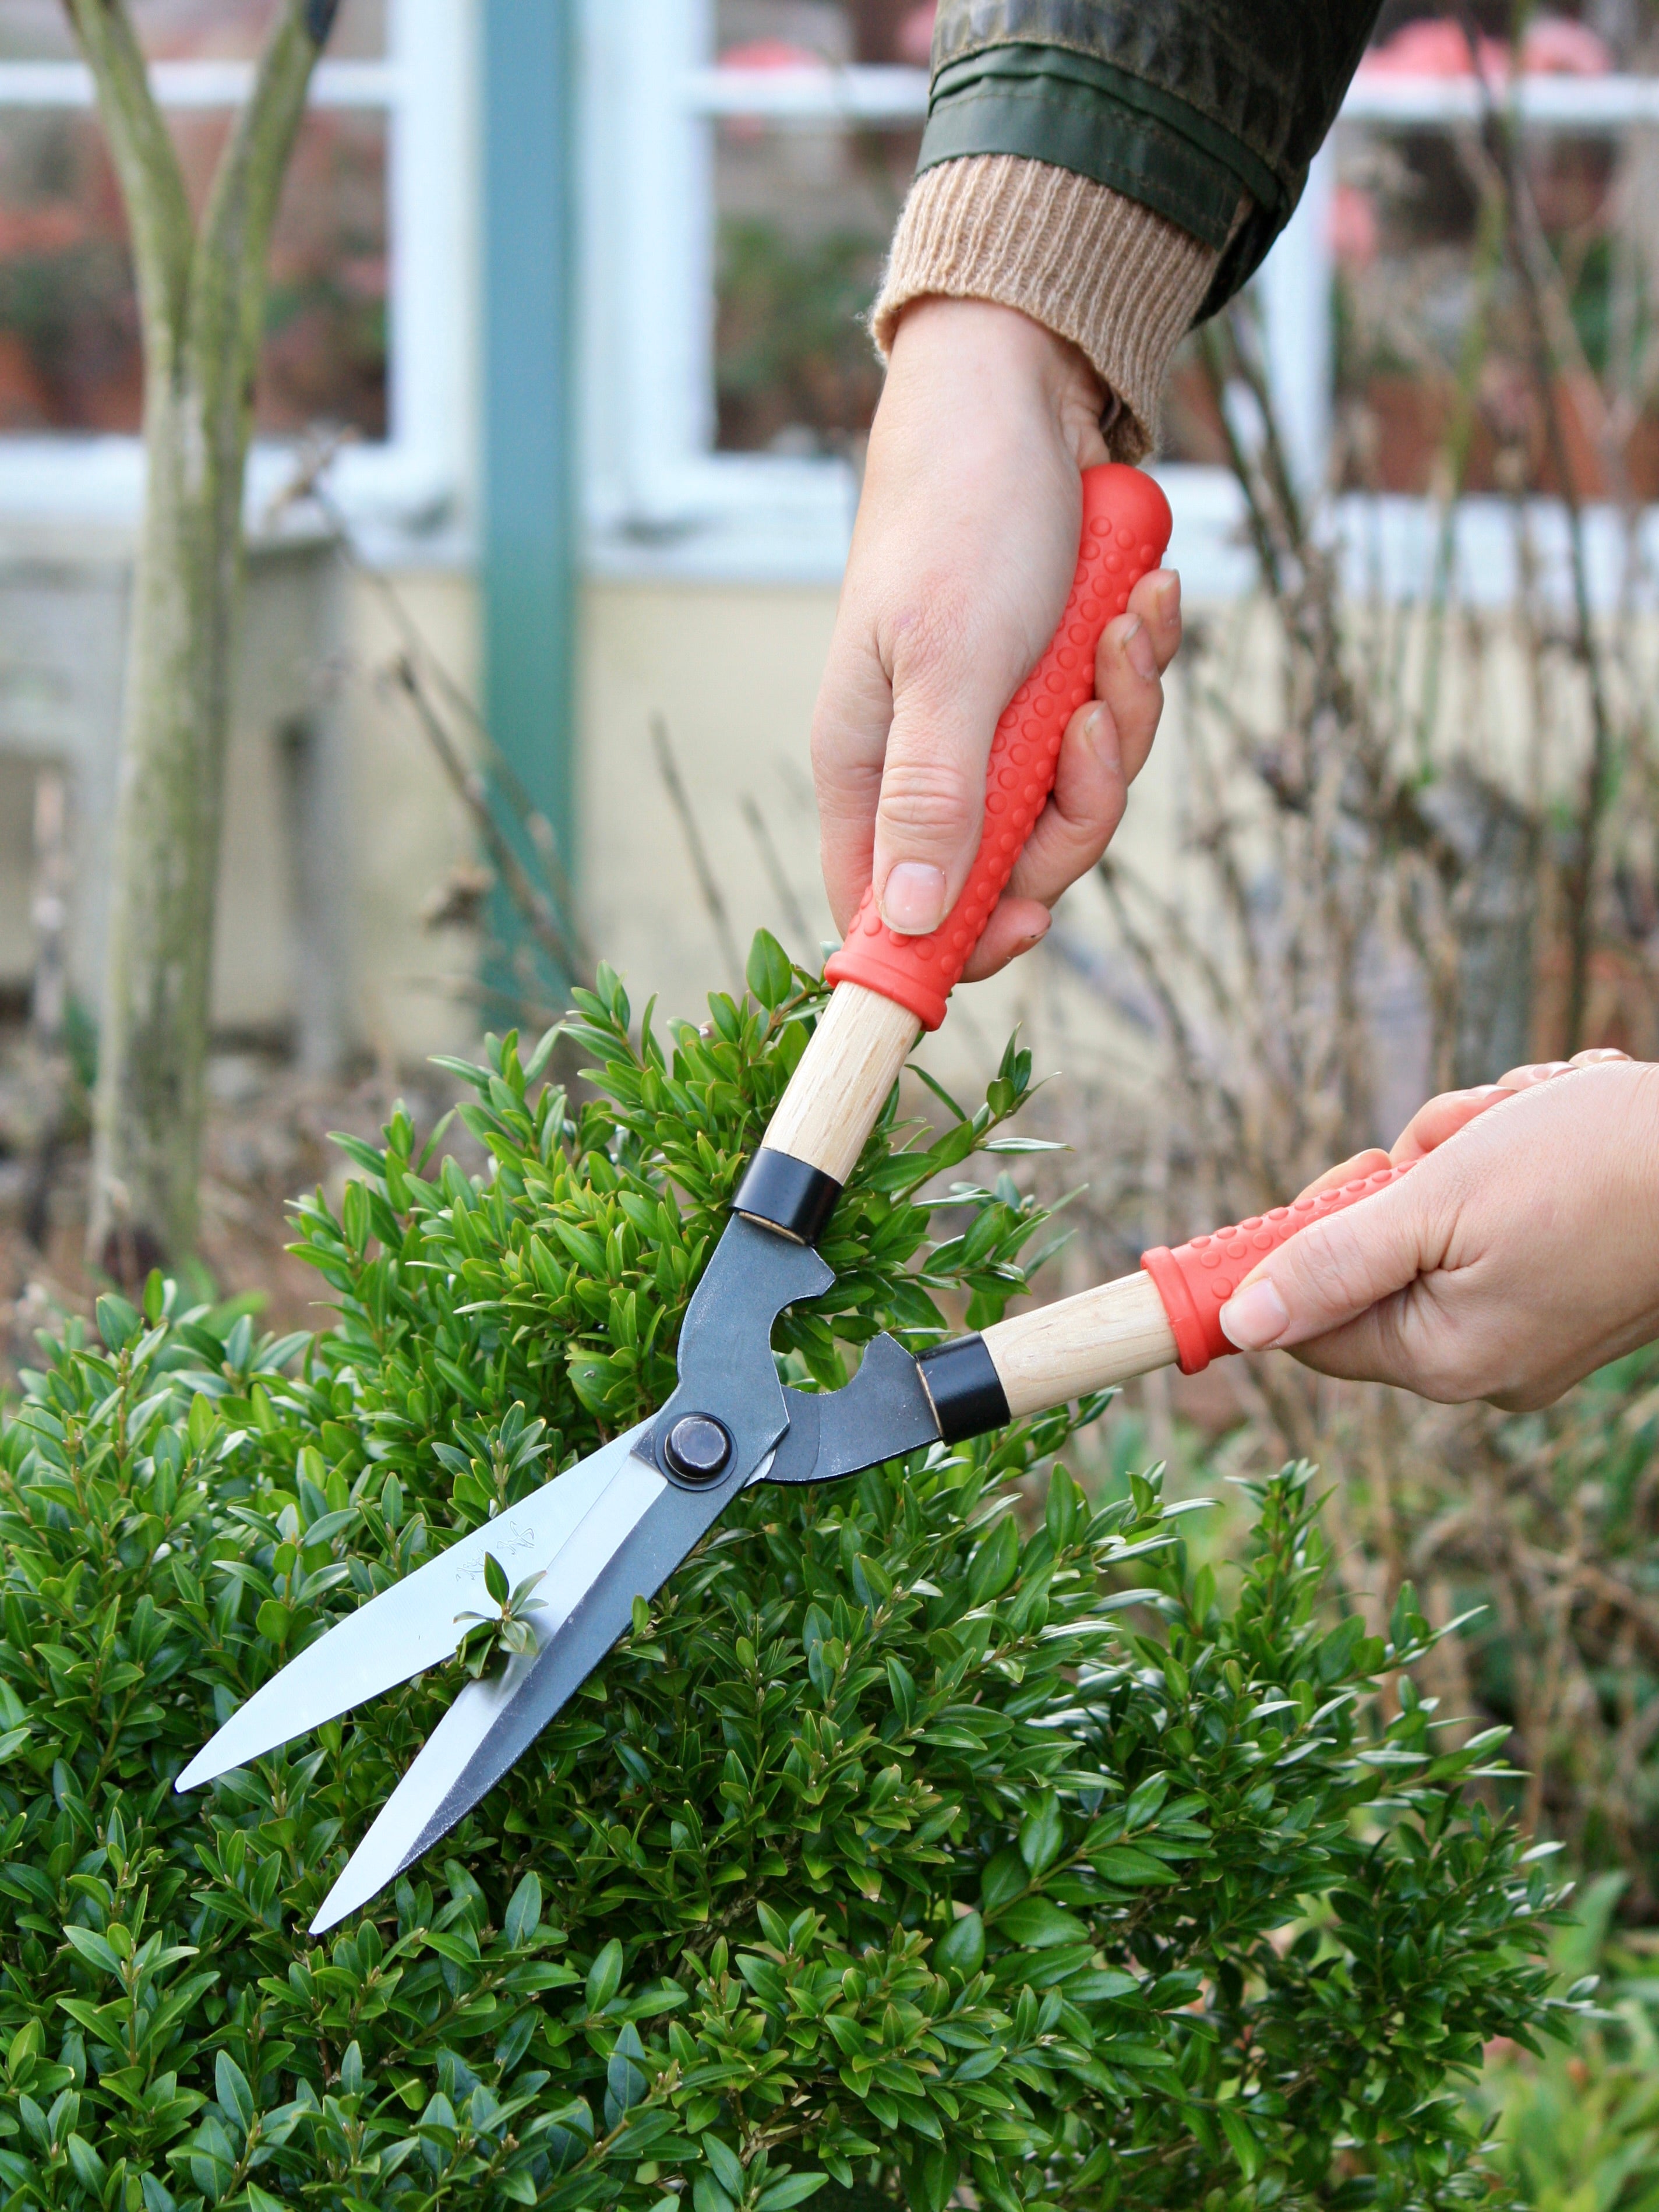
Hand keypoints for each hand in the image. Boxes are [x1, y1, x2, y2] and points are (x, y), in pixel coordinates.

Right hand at [812, 298, 1180, 978]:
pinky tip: (1140, 603)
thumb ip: (934, 798)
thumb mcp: (950, 665)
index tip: (1030, 920)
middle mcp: (928, 762)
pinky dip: (1136, 670)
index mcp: (870, 769)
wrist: (1020, 394)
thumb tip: (910, 925)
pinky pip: (1112, 727)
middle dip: (1077, 804)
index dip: (960, 940)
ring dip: (1122, 718)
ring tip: (1125, 628)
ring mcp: (995, 725)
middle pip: (1012, 869)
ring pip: (1076, 798)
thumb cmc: (965, 520)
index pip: (895, 913)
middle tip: (1091, 718)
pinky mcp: (1053, 684)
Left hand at [1215, 1050, 1658, 1409]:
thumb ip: (1334, 1261)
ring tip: (1530, 1125)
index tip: (1362, 1172)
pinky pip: (1492, 1216)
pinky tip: (1558, 1129)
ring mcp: (1530, 1328)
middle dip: (1411, 1176)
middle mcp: (1485, 1363)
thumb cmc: (1594, 1165)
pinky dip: (1511, 1157)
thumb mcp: (1438, 1197)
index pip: (1308, 1324)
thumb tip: (1243, 1324)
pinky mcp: (1566, 1288)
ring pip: (1432, 1220)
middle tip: (1473, 1138)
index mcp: (1445, 1358)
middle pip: (1371, 1260)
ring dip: (1465, 1151)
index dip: (1306, 1241)